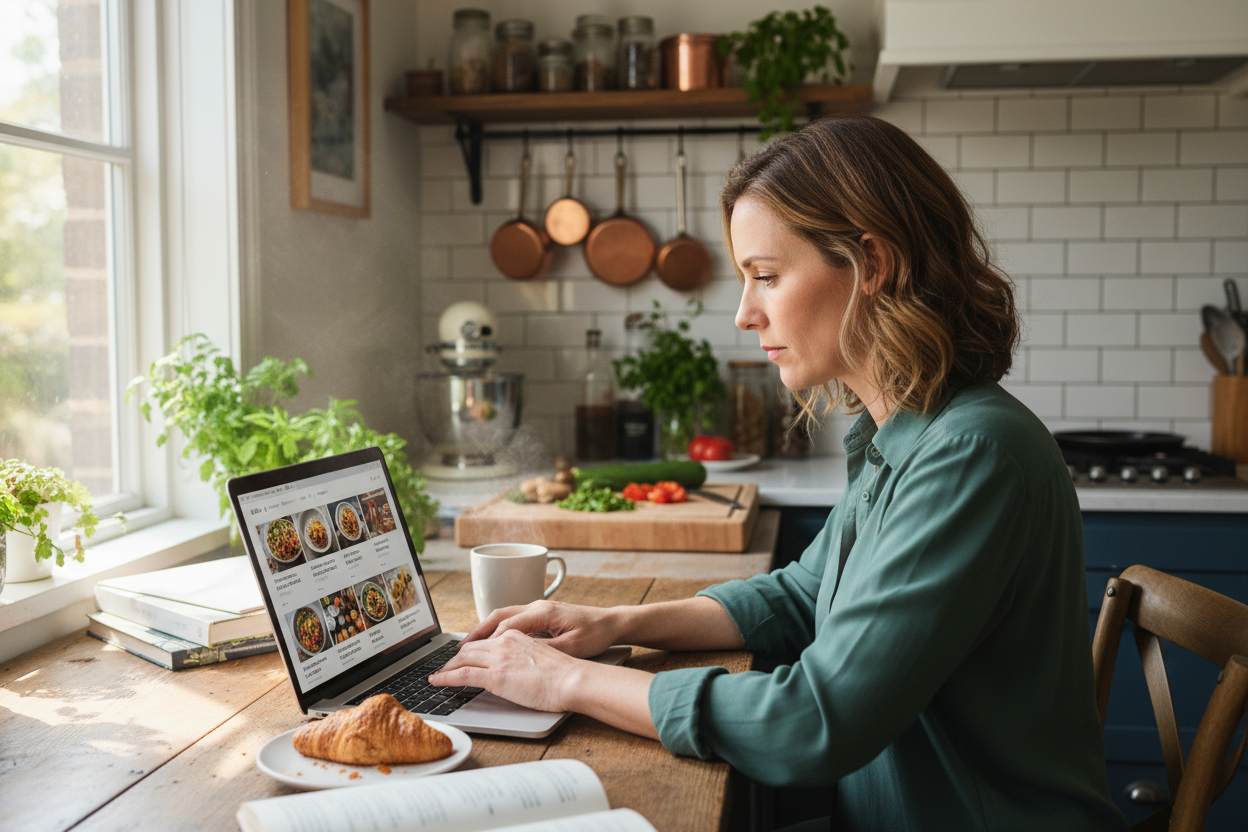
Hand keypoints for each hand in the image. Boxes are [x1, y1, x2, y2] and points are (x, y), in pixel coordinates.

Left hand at [430, 629, 582, 712]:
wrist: (572, 679)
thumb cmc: (564, 673)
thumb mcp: (542, 657)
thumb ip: (525, 657)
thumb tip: (518, 668)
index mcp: (516, 636)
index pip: (487, 641)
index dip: (472, 650)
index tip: (465, 656)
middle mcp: (504, 642)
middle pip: (470, 648)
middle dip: (455, 658)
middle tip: (446, 667)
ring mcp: (498, 658)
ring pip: (462, 658)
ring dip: (447, 667)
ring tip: (438, 676)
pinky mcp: (495, 676)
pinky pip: (462, 675)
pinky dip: (445, 678)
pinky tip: (437, 682)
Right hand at [461, 600, 620, 658]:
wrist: (612, 623)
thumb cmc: (595, 634)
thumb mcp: (571, 647)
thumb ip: (544, 649)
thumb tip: (519, 653)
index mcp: (542, 612)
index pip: (506, 627)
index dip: (487, 642)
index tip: (470, 656)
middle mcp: (537, 606)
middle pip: (498, 616)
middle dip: (477, 633)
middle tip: (458, 650)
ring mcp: (538, 608)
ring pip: (503, 615)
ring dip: (484, 630)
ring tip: (467, 646)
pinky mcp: (542, 614)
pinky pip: (513, 619)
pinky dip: (497, 629)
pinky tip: (491, 641)